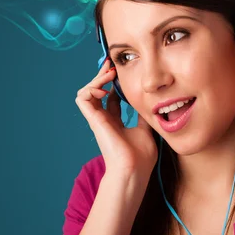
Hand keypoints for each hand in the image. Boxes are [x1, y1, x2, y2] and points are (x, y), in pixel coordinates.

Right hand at [75, 58, 157, 181]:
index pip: (110, 98)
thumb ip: (144, 117)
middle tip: (112, 65)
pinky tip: (105, 90)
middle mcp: (104, 119)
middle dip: (102, 75)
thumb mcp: (146, 130)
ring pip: (86, 92)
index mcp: (116, 122)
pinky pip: (82, 98)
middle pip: (97, 91)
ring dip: (96, 80)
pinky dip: (91, 89)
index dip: (114, 83)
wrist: (134, 169)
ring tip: (108, 75)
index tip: (121, 71)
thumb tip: (152, 105)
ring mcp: (98, 119)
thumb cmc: (141, 156)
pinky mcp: (94, 120)